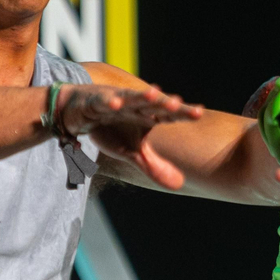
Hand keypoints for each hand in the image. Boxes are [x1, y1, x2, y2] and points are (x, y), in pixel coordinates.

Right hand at [57, 83, 202, 189]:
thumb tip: (179, 185)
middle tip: (179, 103)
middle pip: (154, 104)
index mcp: (147, 116)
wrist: (80, 112)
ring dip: (142, 97)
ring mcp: (116, 101)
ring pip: (131, 98)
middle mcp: (135, 106)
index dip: (183, 113)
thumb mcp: (131, 150)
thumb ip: (152, 165)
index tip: (199, 113)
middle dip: (166, 103)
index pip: (168, 115)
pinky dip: (109, 102)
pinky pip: (103, 102)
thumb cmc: (111, 127)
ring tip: (155, 94)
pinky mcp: (95, 102)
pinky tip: (116, 104)